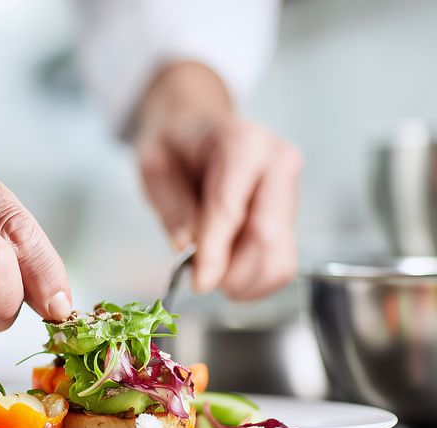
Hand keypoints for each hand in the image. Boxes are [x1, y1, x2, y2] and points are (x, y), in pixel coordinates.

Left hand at [135, 63, 301, 299]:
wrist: (196, 127)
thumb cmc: (174, 144)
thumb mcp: (154, 167)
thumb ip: (174, 209)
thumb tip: (189, 252)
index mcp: (243, 142)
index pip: (231, 208)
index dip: (215, 252)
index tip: (199, 282)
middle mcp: (278, 163)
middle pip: (265, 236)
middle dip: (230, 270)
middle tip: (199, 280)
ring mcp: (290, 190)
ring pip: (279, 257)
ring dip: (243, 281)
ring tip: (211, 275)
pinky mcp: (290, 215)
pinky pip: (282, 263)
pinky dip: (256, 281)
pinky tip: (229, 275)